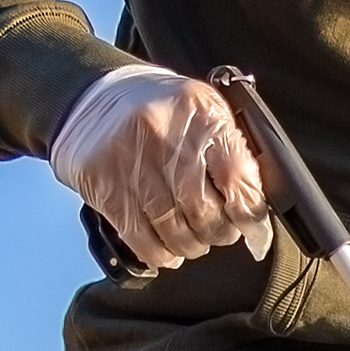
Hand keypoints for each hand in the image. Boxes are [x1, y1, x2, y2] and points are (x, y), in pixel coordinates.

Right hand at [50, 65, 267, 274]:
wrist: (92, 96)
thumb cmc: (160, 110)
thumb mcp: (205, 113)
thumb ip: (234, 154)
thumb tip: (257, 212)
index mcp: (200, 113)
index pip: (238, 179)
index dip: (250, 216)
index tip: (254, 230)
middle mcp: (163, 135)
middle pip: (205, 212)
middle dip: (219, 232)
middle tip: (219, 231)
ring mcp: (129, 161)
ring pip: (173, 231)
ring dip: (191, 245)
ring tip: (193, 239)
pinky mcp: (103, 185)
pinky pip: (141, 238)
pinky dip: (160, 254)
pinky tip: (167, 249)